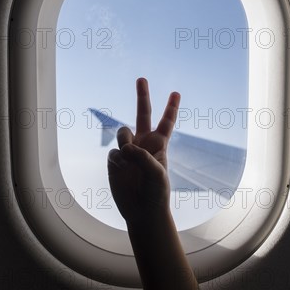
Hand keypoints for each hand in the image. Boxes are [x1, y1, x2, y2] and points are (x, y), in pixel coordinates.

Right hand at [107, 77, 180, 224]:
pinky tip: (122, 172)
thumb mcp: (156, 173)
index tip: (176, 93)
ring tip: (130, 158)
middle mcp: (143, 143)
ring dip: (126, 141)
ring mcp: (128, 150)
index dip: (171, 108)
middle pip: (143, 113)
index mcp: (159, 144)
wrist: (142, 211)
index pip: (166, 122)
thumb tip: (123, 148)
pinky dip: (118, 161)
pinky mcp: (115, 160)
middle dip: (142, 95)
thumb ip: (141, 156)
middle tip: (142, 78)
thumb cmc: (156, 193)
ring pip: (122, 132)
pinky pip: (114, 152)